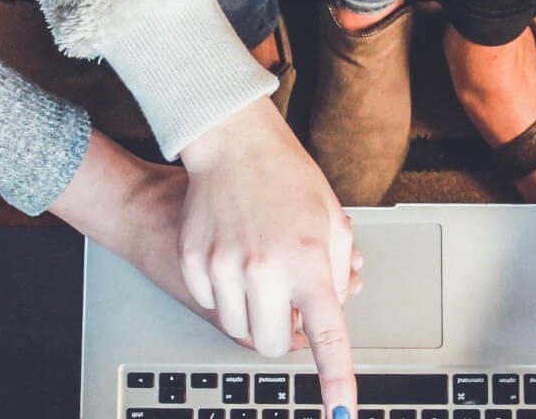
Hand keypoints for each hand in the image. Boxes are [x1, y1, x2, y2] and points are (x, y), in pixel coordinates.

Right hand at [179, 100, 361, 414]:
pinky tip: (233, 257)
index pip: (328, 336)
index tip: (342, 412)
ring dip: (253, 314)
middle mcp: (265, 269)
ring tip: (261, 273)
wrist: (233, 144)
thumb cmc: (288, 179)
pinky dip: (225, 294)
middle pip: (272, 344)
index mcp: (309, 261)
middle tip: (287, 304)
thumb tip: (326, 318)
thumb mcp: (332, 223)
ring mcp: (224, 267)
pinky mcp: (194, 262)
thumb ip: (337, 276)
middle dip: (282, 334)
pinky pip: (212, 304)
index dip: (337, 380)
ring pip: (238, 329)